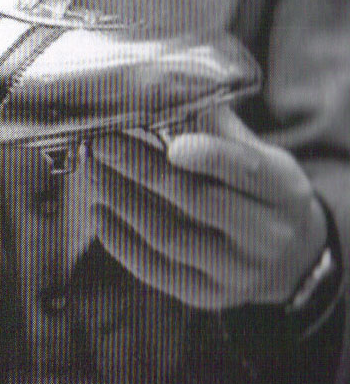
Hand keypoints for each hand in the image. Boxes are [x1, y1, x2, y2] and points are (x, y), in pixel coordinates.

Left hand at [90, 107, 327, 310]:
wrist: (289, 258)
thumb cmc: (263, 194)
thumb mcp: (263, 156)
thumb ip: (220, 128)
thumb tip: (170, 87)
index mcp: (283, 190)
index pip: (247, 170)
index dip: (209, 155)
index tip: (172, 142)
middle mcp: (265, 236)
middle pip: (198, 201)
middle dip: (143, 169)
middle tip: (104, 143)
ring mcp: (236, 272)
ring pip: (170, 235)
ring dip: (123, 200)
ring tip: (94, 171)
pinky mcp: (207, 295)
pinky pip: (156, 271)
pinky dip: (121, 241)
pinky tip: (99, 211)